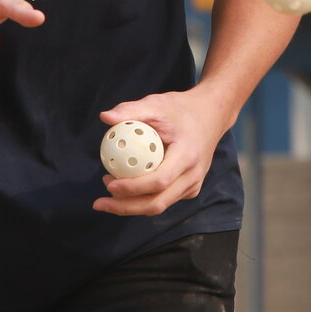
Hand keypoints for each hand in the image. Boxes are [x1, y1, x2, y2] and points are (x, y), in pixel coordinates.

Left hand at [93, 88, 234, 216]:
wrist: (211, 116)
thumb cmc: (180, 109)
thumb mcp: (156, 104)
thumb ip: (130, 110)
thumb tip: (104, 117)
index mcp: (187, 156)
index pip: (159, 181)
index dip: (132, 188)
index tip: (109, 183)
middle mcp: (193, 176)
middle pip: (157, 203)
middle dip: (125, 207)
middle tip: (99, 201)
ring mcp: (193, 185)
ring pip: (159, 205)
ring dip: (131, 205)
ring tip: (108, 187)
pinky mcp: (190, 189)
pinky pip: (164, 199)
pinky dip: (143, 198)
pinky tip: (125, 186)